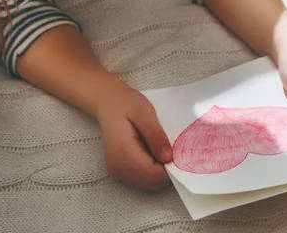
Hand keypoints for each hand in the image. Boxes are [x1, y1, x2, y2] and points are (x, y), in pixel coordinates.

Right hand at [90, 75, 172, 191]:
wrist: (107, 102)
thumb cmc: (126, 104)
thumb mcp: (145, 113)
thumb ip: (156, 136)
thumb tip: (169, 158)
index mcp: (124, 154)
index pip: (153, 175)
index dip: (170, 167)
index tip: (179, 151)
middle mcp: (119, 167)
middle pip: (152, 183)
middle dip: (166, 170)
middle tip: (171, 148)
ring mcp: (118, 170)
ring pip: (148, 183)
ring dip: (160, 171)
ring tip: (161, 148)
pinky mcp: (120, 169)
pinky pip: (142, 178)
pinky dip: (152, 170)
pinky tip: (153, 152)